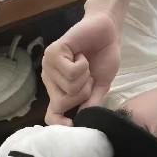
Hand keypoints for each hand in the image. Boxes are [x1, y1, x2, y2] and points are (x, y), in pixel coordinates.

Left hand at [42, 11, 119, 125]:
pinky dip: (82, 65)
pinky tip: (81, 54)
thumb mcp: (101, 86)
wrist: (107, 32)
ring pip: (69, 87)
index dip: (60, 122)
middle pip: (64, 102)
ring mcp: (49, 65)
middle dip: (84, 92)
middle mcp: (50, 79)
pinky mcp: (53, 52)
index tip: (72, 124)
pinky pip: (70, 72)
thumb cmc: (104, 57)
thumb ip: (91, 103)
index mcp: (60, 90)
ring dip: (85, 76)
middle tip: (89, 77)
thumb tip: (83, 121)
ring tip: (85, 63)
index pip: (52, 113)